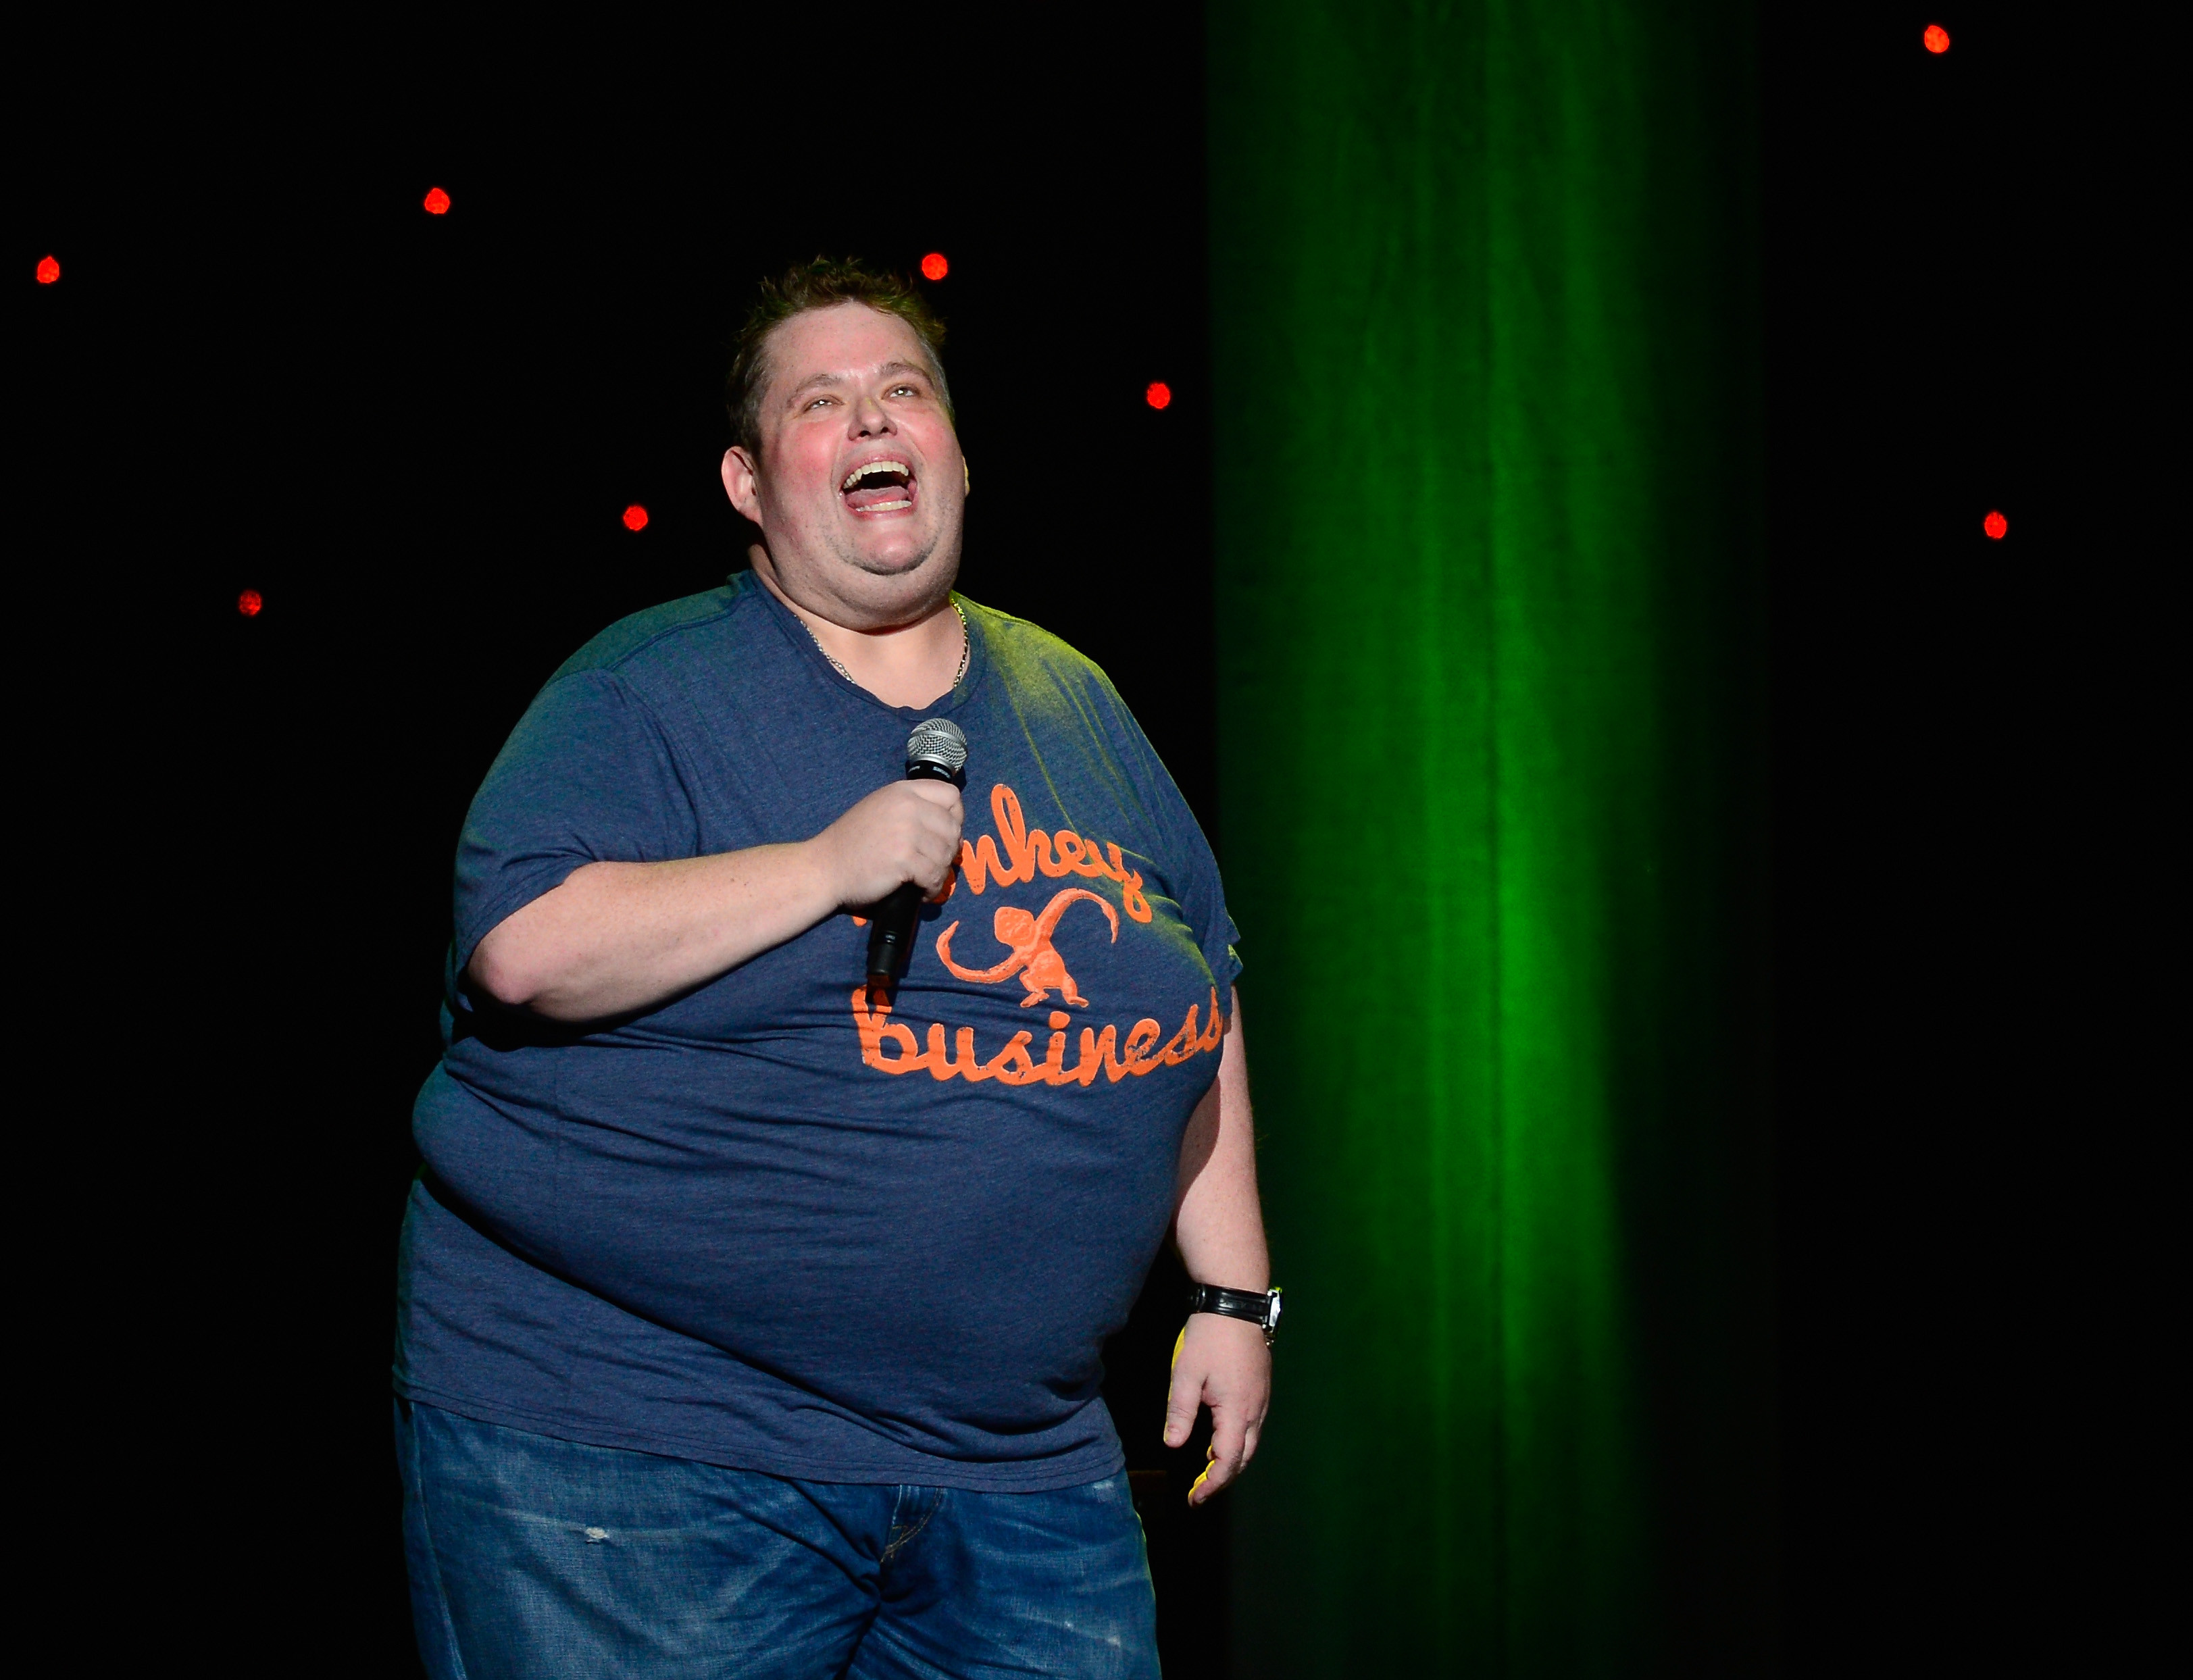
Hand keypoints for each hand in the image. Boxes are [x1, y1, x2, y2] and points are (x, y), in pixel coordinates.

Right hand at [811, 779, 964, 907]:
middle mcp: (907, 805)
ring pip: (946, 854)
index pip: (951, 795)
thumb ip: (911, 807)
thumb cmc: (852, 843)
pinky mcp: (904, 858)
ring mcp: (906, 831)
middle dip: (948, 851)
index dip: (955, 817)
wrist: (825, 867)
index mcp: (903, 791)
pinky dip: (931, 888)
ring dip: (940, 873)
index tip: (944, 834)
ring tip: (925, 880)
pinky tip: (920, 891)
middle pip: (952, 828)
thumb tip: (949, 823)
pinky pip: (934, 875)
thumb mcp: (881, 809)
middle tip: (933, 865)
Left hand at [1164, 1312, 1270, 1504]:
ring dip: (1230, 1459)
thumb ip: (1180, 1413)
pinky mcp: (1260, 1387)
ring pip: (1250, 1442)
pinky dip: (1236, 1440)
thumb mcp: (1185, 1375)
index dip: (1211, 1485)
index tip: (1194, 1499)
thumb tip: (1172, 1445)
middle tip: (1199, 1491)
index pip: (1227, 1462)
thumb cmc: (1208, 1338)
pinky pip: (1252, 1425)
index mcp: (1237, 1411)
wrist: (1235, 1303)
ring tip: (1205, 1469)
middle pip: (1243, 1457)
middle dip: (1222, 1478)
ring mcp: (1262, 1398)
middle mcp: (1255, 1410)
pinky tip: (1218, 1437)